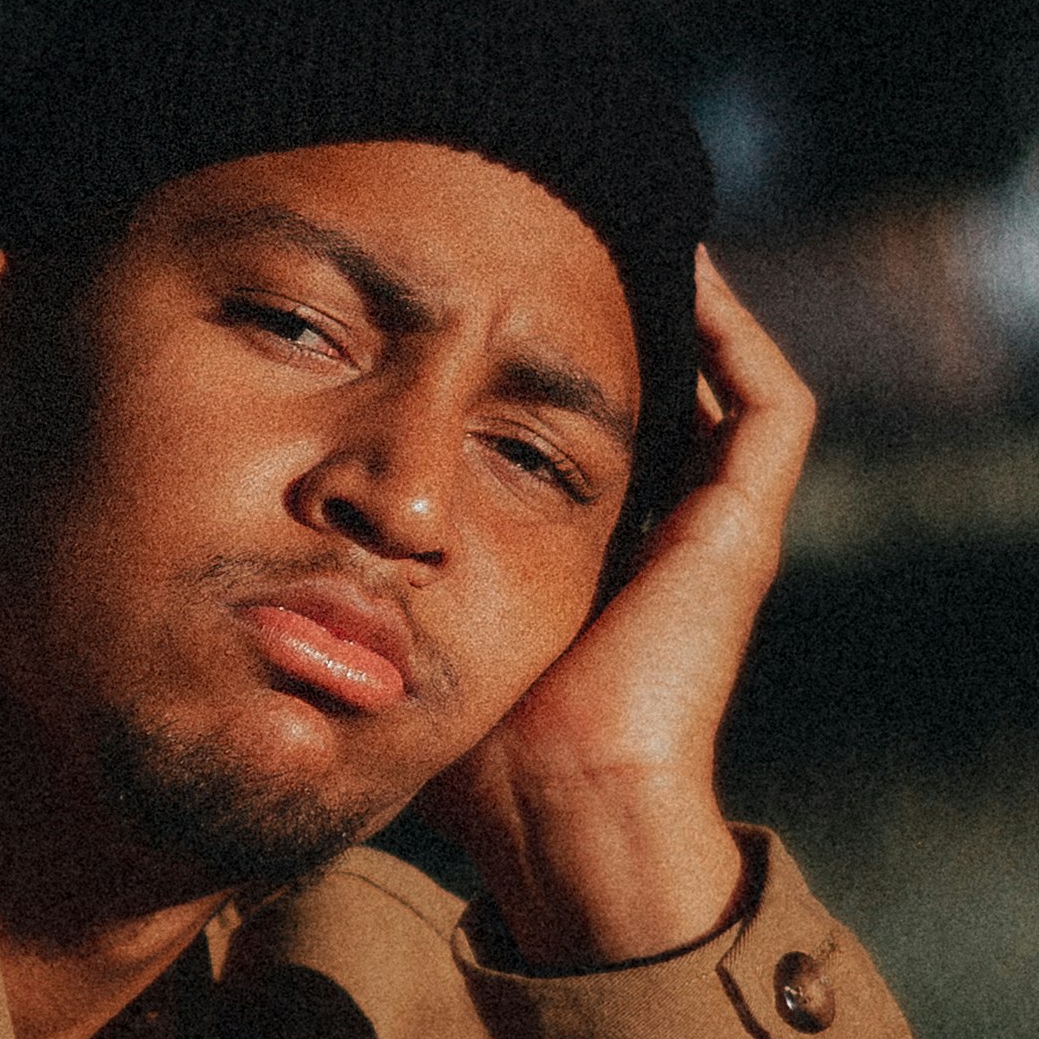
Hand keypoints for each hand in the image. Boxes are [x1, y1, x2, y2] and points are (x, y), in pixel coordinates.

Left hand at [424, 250, 814, 966]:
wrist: (560, 814)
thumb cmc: (475, 761)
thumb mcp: (408, 645)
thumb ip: (364, 599)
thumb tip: (267, 572)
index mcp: (597, 561)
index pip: (587, 435)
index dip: (552, 366)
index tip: (495, 296)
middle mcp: (667, 537)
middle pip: (662, 393)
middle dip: (621, 315)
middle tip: (568, 231)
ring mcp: (717, 533)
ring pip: (728, 383)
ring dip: (689, 304)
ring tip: (632, 225)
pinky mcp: (744, 534)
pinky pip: (772, 404)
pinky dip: (739, 333)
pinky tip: (687, 269)